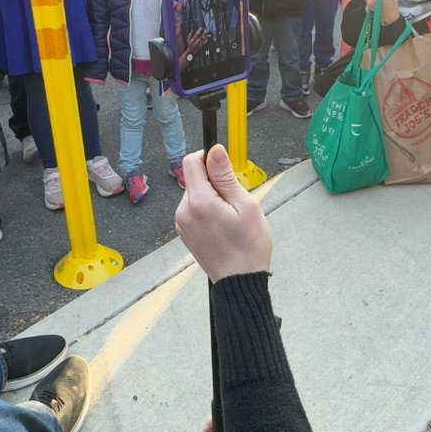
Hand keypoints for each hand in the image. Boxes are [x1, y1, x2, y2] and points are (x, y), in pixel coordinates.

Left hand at [175, 145, 271, 282]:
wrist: (239, 281)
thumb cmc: (248, 247)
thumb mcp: (245, 205)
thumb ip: (226, 176)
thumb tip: (215, 151)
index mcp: (199, 202)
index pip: (191, 162)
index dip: (208, 158)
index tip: (224, 168)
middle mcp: (184, 211)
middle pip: (194, 178)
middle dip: (214, 182)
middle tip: (234, 202)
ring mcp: (182, 223)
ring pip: (195, 194)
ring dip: (211, 197)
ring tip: (230, 217)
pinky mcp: (185, 232)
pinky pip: (194, 209)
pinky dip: (207, 210)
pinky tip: (222, 225)